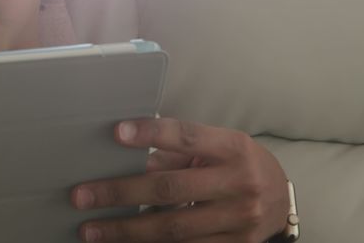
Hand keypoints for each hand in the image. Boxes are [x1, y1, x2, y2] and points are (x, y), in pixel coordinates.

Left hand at [71, 118, 288, 241]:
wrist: (281, 199)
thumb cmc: (238, 165)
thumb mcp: (218, 147)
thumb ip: (177, 153)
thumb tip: (128, 162)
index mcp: (233, 149)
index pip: (187, 137)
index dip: (151, 134)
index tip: (116, 133)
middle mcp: (239, 184)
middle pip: (170, 189)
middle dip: (120, 193)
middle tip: (82, 196)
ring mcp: (239, 221)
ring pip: (173, 228)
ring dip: (126, 231)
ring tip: (92, 230)